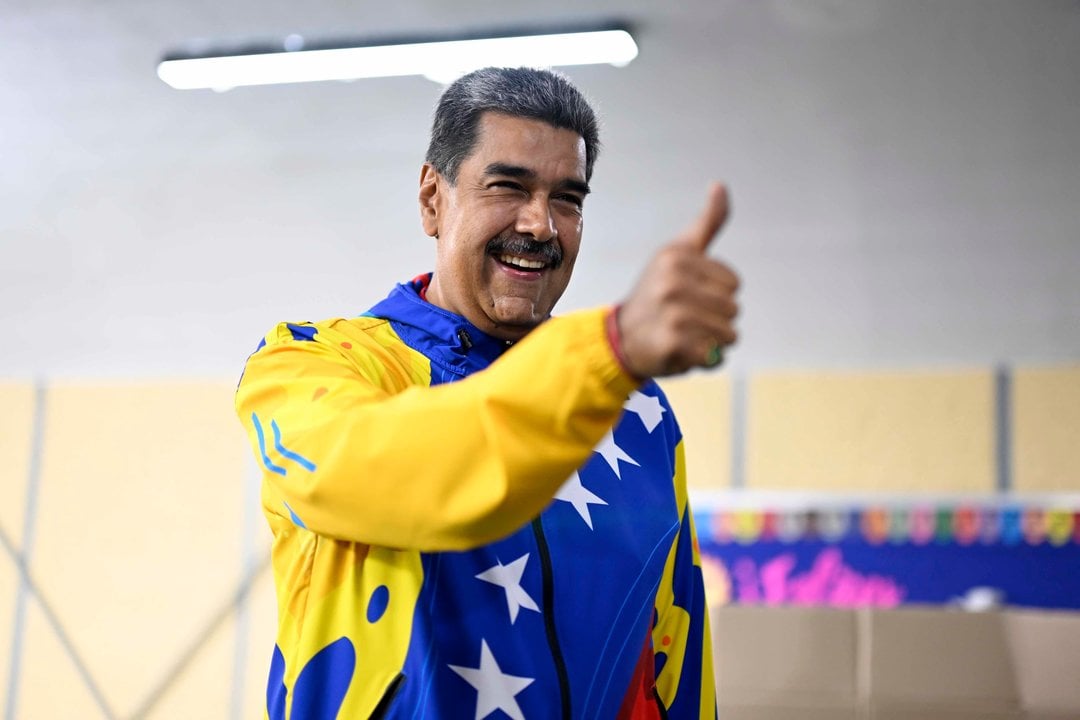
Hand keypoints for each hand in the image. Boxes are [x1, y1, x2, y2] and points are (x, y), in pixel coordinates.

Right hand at [617, 182, 739, 377]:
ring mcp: (673, 314)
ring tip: (685, 335)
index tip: (689, 295)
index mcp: (676, 257)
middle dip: (717, 319)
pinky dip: (705, 360)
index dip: (717, 294)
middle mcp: (673, 283)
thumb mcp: (677, 253)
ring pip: (730, 334)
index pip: (734, 284)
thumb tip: (720, 184)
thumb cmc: (656, 293)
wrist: (620, 338)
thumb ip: (706, 223)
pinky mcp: (673, 345)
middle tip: (685, 318)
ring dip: (714, 341)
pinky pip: (715, 356)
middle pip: (734, 309)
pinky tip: (682, 352)